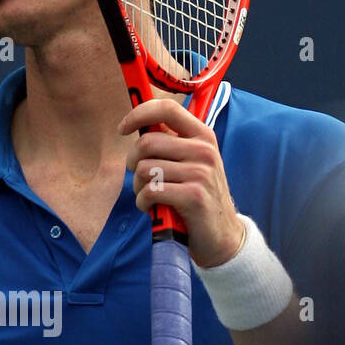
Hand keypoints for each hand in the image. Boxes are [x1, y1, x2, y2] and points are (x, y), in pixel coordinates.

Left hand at [118, 97, 244, 268]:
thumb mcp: (191, 163)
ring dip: (138, 186)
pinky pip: (150, 191)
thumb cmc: (196, 196)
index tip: (123, 128)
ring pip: (145, 169)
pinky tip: (152, 208)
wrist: (221, 235)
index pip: (167, 108)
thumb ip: (170, 143)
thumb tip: (136, 124)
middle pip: (147, 143)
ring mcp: (200, 172)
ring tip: (150, 195)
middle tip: (140, 177)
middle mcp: (204, 150)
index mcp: (202, 135)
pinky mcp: (193, 196)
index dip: (138, 114)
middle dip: (133, 162)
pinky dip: (143, 202)